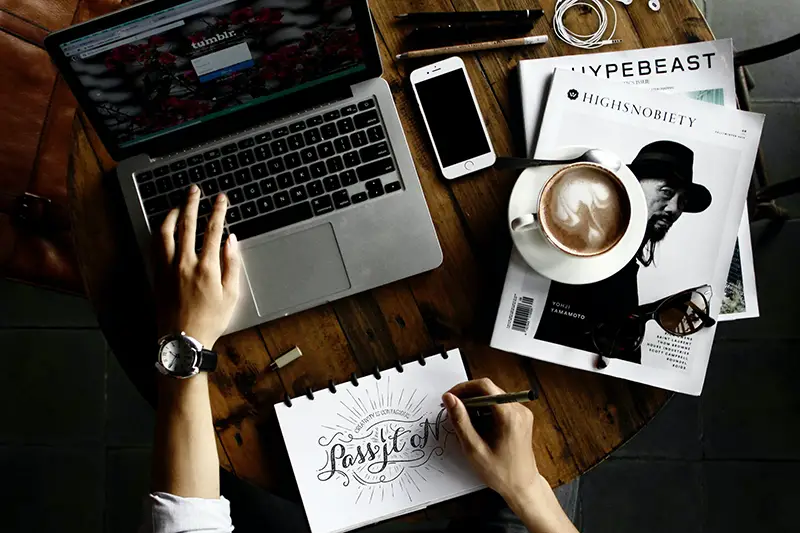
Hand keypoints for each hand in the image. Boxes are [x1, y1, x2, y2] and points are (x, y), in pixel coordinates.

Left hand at [155, 185, 241, 348]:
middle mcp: (184, 263)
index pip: (213, 229)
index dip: (218, 210)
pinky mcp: (157, 275)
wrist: (183, 340)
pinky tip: (164, 228)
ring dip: (172, 214)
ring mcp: (167, 268)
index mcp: (207, 267)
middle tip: (195, 190)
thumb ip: (232, 264)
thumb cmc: (210, 320)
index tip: (221, 198)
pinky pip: (156, 246)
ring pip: (166, 232)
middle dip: (192, 203)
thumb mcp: (231, 294)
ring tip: (178, 205)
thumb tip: (231, 240)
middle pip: (187, 224)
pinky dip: (160, 232)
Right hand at [442, 378, 539, 501]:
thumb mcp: (474, 449)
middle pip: (489, 390)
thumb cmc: (501, 473)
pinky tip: (479, 427)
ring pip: (493, 396)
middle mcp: (519, 410)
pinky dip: (485, 411)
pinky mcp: (520, 417)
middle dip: (468, 397)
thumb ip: (460, 421)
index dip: (464, 388)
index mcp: (510, 416)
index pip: (485, 386)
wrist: (522, 486)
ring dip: (476, 405)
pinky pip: (499, 405)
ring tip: (466, 424)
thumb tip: (449, 399)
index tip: (451, 397)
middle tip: (454, 411)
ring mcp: (522, 413)